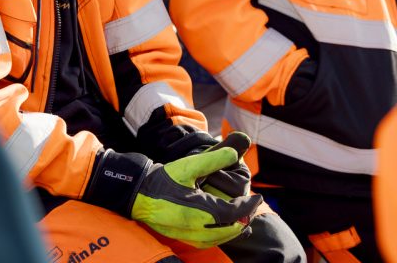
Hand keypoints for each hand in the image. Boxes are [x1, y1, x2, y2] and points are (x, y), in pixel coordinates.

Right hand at [131, 137, 262, 247]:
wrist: (138, 193)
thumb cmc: (163, 179)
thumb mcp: (188, 165)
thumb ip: (213, 159)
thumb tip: (235, 154)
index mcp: (199, 211)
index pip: (233, 214)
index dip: (248, 206)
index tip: (258, 197)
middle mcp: (195, 228)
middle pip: (229, 230)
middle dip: (244, 219)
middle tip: (252, 206)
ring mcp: (188, 235)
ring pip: (219, 239)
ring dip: (234, 229)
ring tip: (242, 217)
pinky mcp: (182, 237)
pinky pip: (208, 241)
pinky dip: (221, 235)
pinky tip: (223, 226)